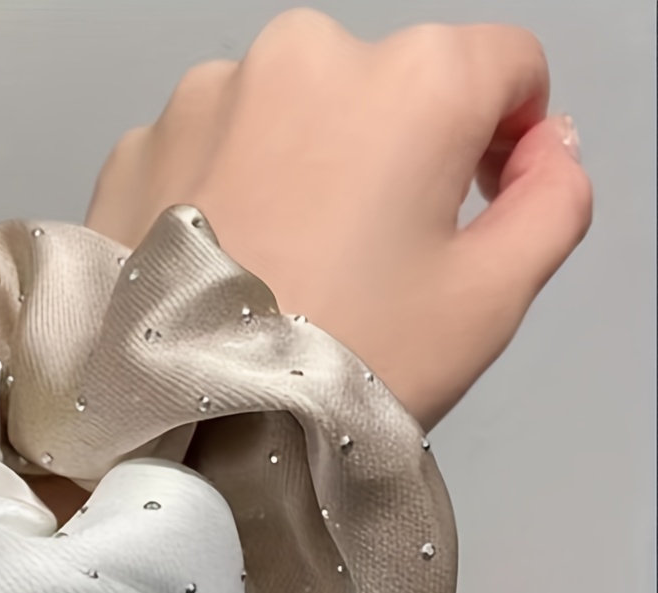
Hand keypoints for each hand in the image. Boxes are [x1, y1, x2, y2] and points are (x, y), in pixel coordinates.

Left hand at [84, 8, 592, 429]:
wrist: (178, 433)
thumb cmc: (334, 375)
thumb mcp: (488, 301)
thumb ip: (553, 203)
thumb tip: (547, 149)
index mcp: (410, 81)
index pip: (502, 68)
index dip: (506, 139)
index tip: (473, 210)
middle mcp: (301, 60)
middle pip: (383, 92)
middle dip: (390, 163)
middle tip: (365, 272)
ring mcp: (204, 100)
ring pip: (286, 120)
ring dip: (298, 176)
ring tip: (280, 280)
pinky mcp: (136, 149)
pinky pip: (205, 154)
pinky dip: (221, 198)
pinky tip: (220, 276)